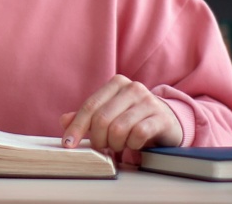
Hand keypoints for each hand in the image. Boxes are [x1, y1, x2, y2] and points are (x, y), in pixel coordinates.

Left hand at [59, 75, 182, 155]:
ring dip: (116, 144)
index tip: (68, 144)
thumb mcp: (110, 114)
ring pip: (119, 129)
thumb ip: (88, 117)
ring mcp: (148, 101)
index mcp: (116, 83)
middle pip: (102, 119)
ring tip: (120, 145)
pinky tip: (134, 144)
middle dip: (99, 140)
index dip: (77, 127)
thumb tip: (64, 121)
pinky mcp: (161, 118)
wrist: (167, 120)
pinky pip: (138, 135)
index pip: (90, 106)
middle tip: (103, 147)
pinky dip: (132, 145)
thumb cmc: (133, 118)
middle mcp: (133, 88)